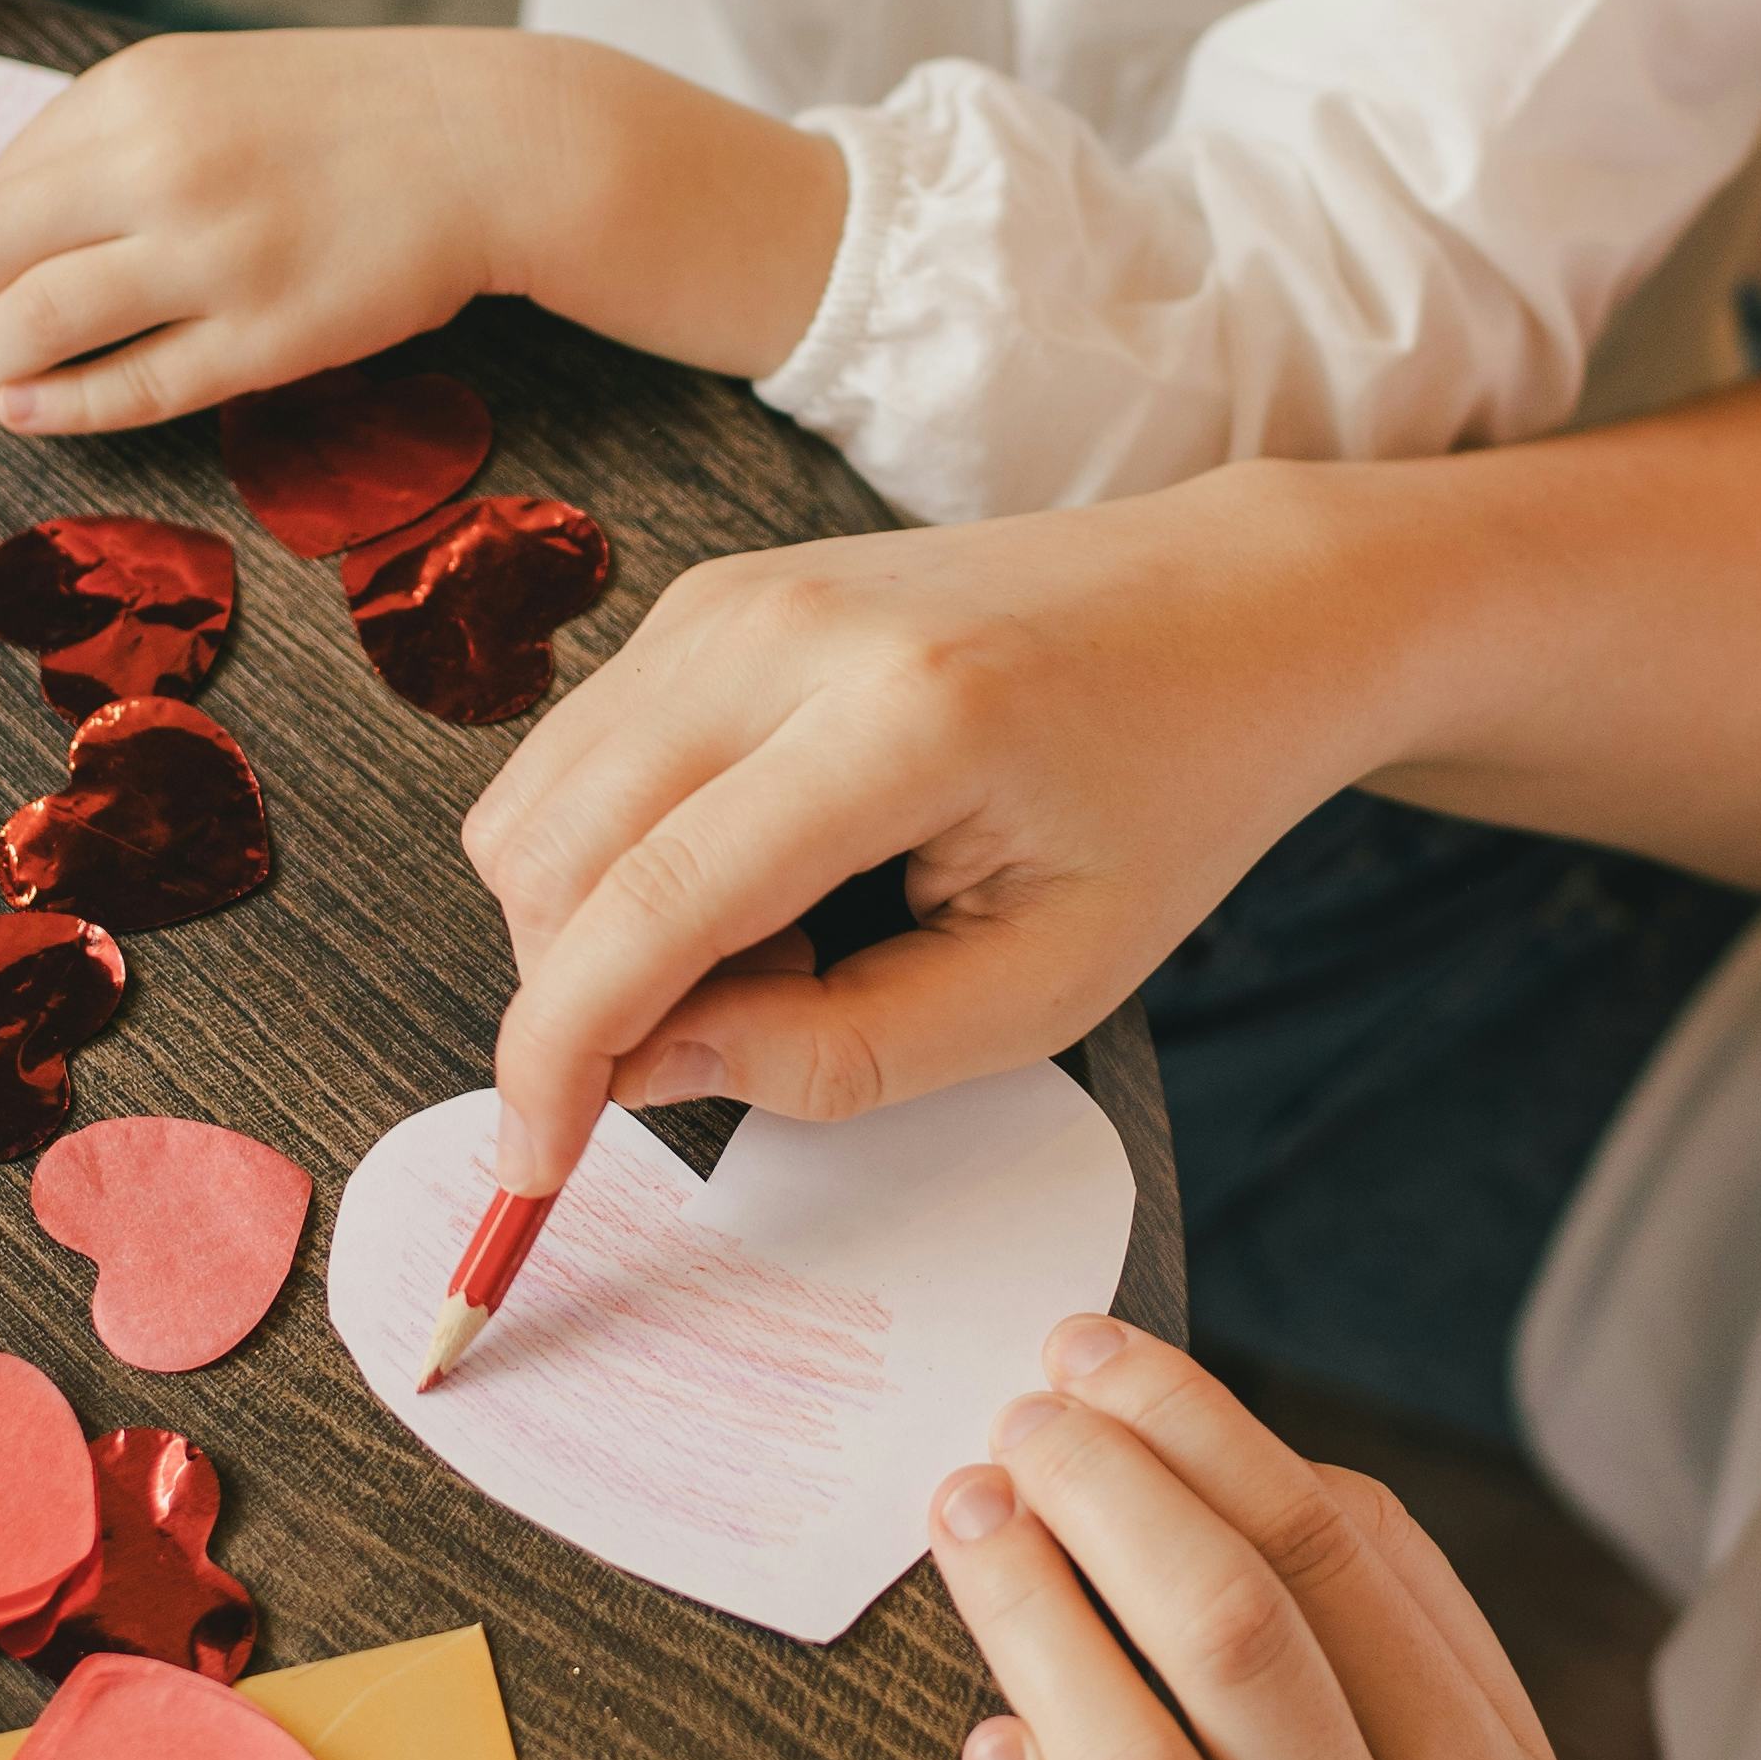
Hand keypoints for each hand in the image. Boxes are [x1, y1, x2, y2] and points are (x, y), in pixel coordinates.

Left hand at [0, 25, 849, 437]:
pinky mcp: (266, 337)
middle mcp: (163, 164)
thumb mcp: (215, 83)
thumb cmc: (350, 117)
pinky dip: (62, 406)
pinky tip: (33, 412)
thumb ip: (111, 139)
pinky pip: (130, 386)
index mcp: (142, 88)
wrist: (494, 143)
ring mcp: (215, 254)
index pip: (5, 179)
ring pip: (43, 322)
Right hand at [467, 467, 1376, 1180]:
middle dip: (585, 997)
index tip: (533, 1167)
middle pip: (553, 852)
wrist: (1227, 610)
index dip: (559, 1052)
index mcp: (901, 717)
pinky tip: (765, 874)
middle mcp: (785, 627)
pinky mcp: (710, 594)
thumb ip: (844, 1053)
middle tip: (763, 1025)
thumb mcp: (1050, 981)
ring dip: (604, 927)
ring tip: (787, 943)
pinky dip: (622, 856)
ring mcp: (732, 592)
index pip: (652, 898)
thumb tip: (647, 1072)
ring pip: (536, 805)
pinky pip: (577, 759)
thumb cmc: (1164, 799)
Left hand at [926, 1324, 1703, 1759]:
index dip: (1192, 1431)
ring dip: (1038, 1631)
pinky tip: (983, 1749)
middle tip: (1009, 1422)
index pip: (1327, 1556)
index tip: (1086, 1354)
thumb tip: (1256, 1452)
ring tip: (966, 1520)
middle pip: (1234, 1646)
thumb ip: (1410, 1615)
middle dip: (1106, 1500)